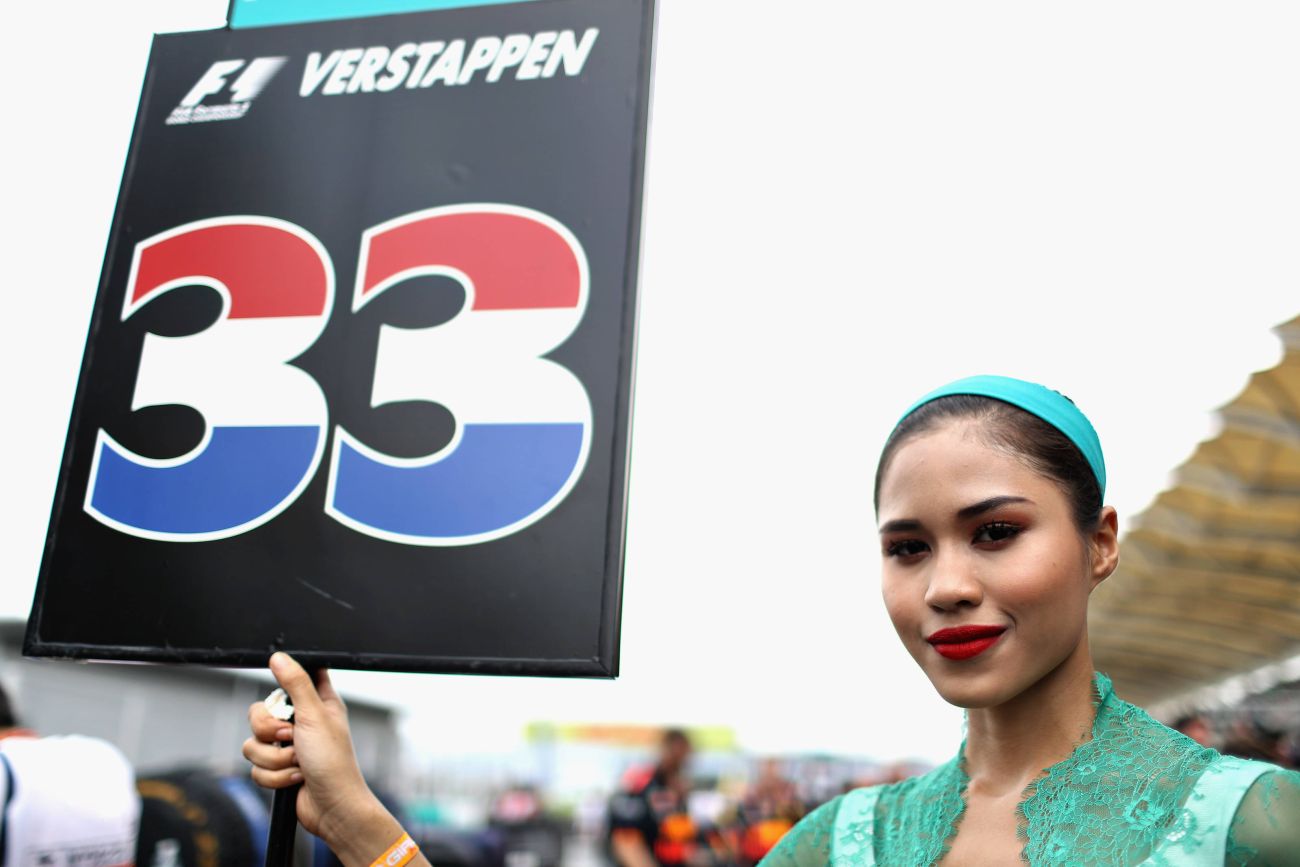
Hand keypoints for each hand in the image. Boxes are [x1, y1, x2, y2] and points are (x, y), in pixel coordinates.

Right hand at [243, 653, 381, 839]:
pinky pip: (255, 768)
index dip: (283, 683)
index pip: (292, 677)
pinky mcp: (277, 769)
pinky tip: (296, 779)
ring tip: (299, 763)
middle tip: (293, 737)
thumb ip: (295, 684)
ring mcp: (287, 746)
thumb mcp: (314, 715)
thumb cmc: (334, 762)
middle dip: (271, 732)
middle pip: (258, 714)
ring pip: (253, 744)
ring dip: (276, 759)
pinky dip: (275, 777)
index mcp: (316, 701)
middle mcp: (300, 721)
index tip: (286, 698)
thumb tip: (279, 657)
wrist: (332, 807)